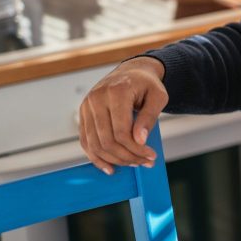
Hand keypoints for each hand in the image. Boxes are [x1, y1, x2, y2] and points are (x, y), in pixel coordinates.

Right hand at [78, 57, 165, 174]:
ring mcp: (86, 107)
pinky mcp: (83, 114)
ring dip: (115, 160)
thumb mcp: (158, 96)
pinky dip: (97, 157)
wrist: (131, 73)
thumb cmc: (147, 85)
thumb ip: (149, 117)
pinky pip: (86, 141)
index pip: (121, 131)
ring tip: (133, 163)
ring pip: (95, 144)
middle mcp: (96, 99)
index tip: (151, 156)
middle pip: (107, 141)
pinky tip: (110, 167)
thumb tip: (139, 140)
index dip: (136, 149)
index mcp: (116, 92)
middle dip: (127, 156)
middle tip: (144, 162)